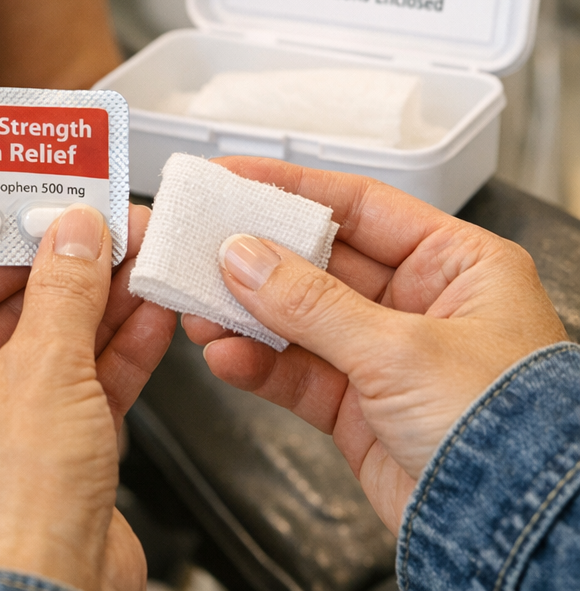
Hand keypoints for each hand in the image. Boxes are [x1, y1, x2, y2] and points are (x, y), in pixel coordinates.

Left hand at [0, 203, 175, 590]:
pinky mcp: (37, 457)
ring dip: (102, 308)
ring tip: (144, 265)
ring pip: (50, 347)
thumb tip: (73, 233)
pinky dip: (112, 355)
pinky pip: (73, 388)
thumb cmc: (8, 518)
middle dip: (74, 272)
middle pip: (12, 307)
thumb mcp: (45, 369)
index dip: (19, 234)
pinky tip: (150, 318)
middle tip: (116, 234)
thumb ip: (64, 288)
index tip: (62, 206)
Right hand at [182, 158, 566, 533]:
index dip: (291, 189)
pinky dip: (258, 364)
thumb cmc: (513, 435)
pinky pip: (296, 372)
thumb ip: (311, 302)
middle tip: (202, 242)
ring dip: (246, 313)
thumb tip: (245, 257)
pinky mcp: (360, 407)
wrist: (520, 543)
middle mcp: (421, 303)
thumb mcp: (402, 349)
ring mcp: (387, 356)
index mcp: (456, 264)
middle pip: (319, 260)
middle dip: (257, 256)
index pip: (359, 205)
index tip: (233, 177)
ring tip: (199, 304)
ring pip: (299, 318)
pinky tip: (226, 355)